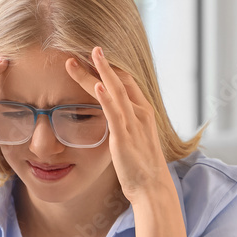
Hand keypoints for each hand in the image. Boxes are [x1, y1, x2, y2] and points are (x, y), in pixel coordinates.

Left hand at [65, 46, 173, 202]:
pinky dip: (105, 97)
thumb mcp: (133, 140)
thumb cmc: (141, 167)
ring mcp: (133, 123)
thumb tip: (113, 120)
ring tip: (83, 57)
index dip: (110, 68)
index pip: (126, 83)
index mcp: (143, 113)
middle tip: (84, 49)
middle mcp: (140, 113)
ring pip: (114, 91)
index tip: (93, 57)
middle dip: (101, 64)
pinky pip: (114, 112)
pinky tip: (97, 83)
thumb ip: (124, 125)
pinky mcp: (124, 137)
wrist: (152, 187)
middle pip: (119, 81)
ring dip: (98, 72)